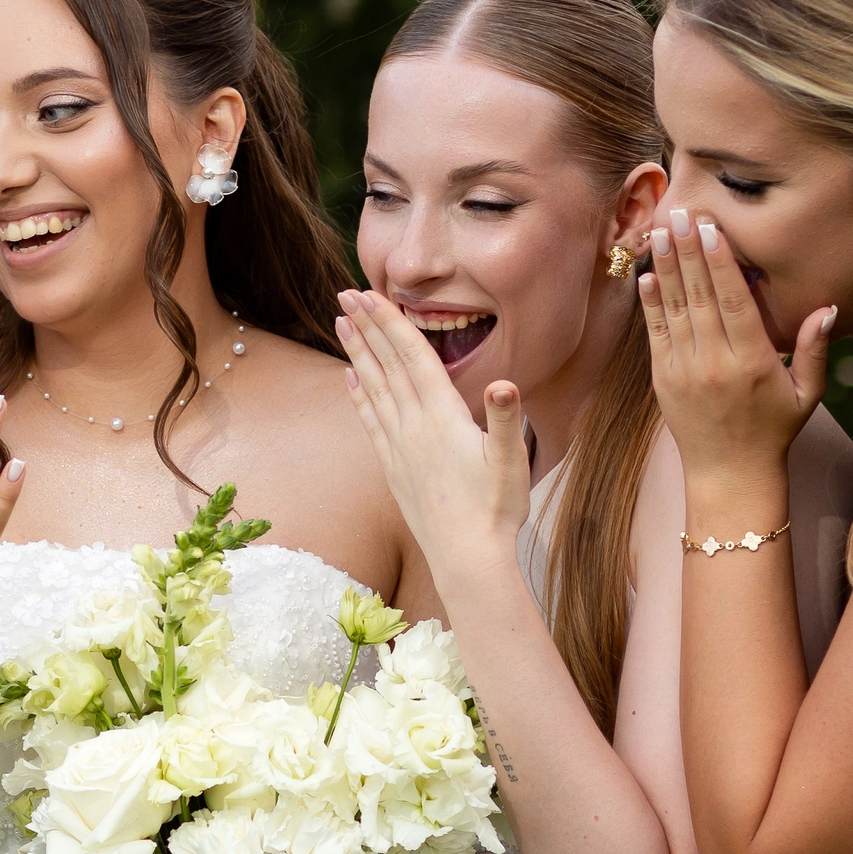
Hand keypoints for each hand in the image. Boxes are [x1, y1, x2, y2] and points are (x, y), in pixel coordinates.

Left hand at [333, 288, 531, 584]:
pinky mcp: (393, 467)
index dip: (389, 322)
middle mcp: (413, 426)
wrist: (467, 560)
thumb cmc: (496, 511)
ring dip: (357, 353)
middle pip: (386, 365)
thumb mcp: (512, 462)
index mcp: (442, 416)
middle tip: (345, 293)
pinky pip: (370, 421)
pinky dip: (358, 395)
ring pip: (372, 388)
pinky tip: (349, 379)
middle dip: (366, 326)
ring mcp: (399, 447)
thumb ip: (506, 419)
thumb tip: (504, 383)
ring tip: (341, 323)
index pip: (411, 357)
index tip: (367, 294)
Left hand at [640, 208, 834, 486]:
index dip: (719, 263)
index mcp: (751, 361)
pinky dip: (651, 303)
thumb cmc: (774, 430)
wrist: (729, 473)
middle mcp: (714, 362)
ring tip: (662, 230)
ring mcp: (684, 370)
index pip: (733, 302)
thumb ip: (814, 349)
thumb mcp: (806, 393)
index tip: (711, 229)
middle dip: (689, 252)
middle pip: (700, 296)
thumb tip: (828, 307)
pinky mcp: (662, 378)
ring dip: (668, 267)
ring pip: (675, 308)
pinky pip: (655, 333)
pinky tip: (648, 274)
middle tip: (680, 212)